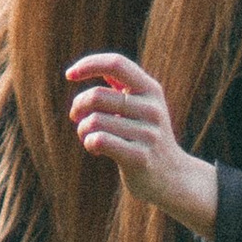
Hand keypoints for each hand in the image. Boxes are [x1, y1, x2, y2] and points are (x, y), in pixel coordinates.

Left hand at [65, 51, 218, 238]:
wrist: (172, 177)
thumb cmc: (147, 137)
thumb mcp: (143, 106)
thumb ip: (123, 87)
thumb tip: (96, 67)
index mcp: (151, 89)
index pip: (117, 64)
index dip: (90, 64)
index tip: (69, 75)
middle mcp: (152, 108)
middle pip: (97, 96)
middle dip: (78, 106)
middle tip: (76, 117)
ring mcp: (149, 133)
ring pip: (94, 121)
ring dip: (82, 129)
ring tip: (88, 137)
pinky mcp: (140, 157)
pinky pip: (99, 141)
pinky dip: (88, 143)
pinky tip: (94, 148)